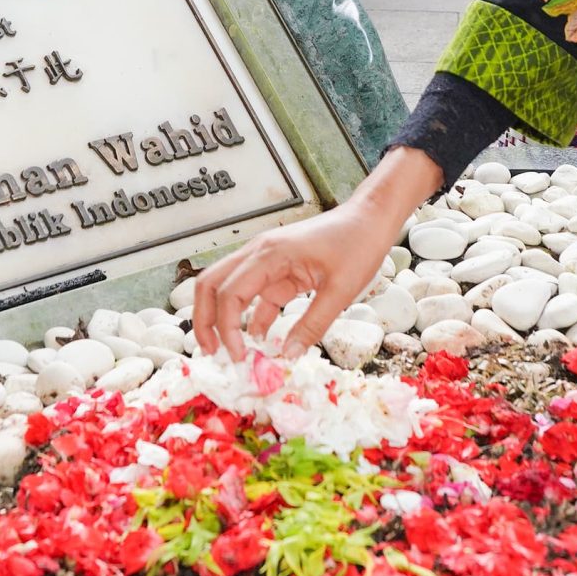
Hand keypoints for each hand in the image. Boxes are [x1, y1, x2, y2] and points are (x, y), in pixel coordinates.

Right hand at [191, 148, 439, 359]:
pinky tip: (259, 340)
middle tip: (211, 353)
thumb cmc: (357, 244)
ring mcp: (267, 261)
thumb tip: (288, 356)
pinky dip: (251, 317)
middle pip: (212, 284)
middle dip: (205, 319)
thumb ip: (312, 325)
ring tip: (229, 351)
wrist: (371, 219)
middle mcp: (260, 254)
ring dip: (223, 318)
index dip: (226, 327)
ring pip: (228, 288)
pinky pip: (255, 295)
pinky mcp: (279, 270)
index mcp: (270, 254)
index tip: (237, 356)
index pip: (229, 292)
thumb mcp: (340, 291)